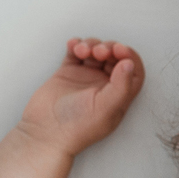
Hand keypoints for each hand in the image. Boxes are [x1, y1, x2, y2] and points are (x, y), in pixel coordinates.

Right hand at [16, 38, 145, 156]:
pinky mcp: (68, 73)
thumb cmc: (76, 128)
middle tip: (99, 51)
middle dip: (109, 48)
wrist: (44, 133)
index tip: (119, 50)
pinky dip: (76, 45)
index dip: (129, 56)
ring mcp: (85, 78)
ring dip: (91, 44)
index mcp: (118, 96)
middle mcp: (104, 86)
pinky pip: (75, 53)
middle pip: (114, 57)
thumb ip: (121, 87)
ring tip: (82, 50)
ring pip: (95, 52)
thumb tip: (130, 63)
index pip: (133, 71)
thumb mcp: (105, 109)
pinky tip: (73, 46)